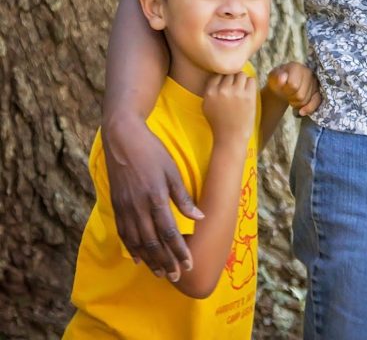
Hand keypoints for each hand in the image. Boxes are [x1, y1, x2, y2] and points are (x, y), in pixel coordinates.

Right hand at [102, 117, 203, 279]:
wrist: (122, 139)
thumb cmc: (152, 152)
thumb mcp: (172, 170)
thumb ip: (182, 197)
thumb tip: (199, 217)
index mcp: (156, 198)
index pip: (170, 232)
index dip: (179, 251)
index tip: (189, 264)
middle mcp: (139, 207)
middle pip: (153, 242)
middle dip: (166, 261)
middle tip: (177, 277)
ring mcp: (125, 208)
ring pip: (138, 242)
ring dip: (150, 260)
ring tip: (160, 273)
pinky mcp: (117, 206)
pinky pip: (124, 233)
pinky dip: (132, 248)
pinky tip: (139, 259)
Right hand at [202, 72, 256, 143]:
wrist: (231, 137)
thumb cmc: (219, 123)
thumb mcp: (206, 106)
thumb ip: (210, 90)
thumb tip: (218, 76)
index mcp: (210, 93)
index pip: (218, 74)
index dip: (223, 79)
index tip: (227, 86)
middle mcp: (222, 90)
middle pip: (230, 73)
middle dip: (233, 79)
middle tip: (236, 88)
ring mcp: (236, 92)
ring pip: (241, 74)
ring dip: (242, 80)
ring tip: (242, 89)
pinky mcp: (248, 96)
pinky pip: (251, 80)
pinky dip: (250, 84)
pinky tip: (248, 92)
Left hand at [267, 62, 321, 115]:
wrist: (282, 86)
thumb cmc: (277, 81)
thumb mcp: (273, 78)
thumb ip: (276, 77)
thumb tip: (283, 78)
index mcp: (296, 67)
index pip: (294, 85)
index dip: (287, 91)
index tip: (282, 89)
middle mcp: (308, 72)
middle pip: (301, 95)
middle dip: (292, 98)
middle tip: (287, 95)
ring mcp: (314, 82)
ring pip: (306, 100)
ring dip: (297, 103)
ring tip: (291, 97)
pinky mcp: (318, 91)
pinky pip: (317, 102)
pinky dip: (309, 108)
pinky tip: (301, 111)